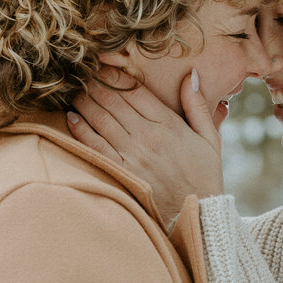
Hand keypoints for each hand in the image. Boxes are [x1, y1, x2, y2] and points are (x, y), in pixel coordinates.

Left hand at [68, 65, 223, 224]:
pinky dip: (82, 130)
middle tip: (81, 73)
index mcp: (170, 125)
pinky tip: (72, 118)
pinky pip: (97, 146)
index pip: (136, 92)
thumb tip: (189, 74)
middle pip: (115, 101)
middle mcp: (149, 137)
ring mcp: (134, 156)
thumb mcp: (211, 139)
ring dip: (85, 102)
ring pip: (102, 120)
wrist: (198, 217)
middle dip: (95, 84)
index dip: (116, 75)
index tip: (103, 65)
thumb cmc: (205, 177)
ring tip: (74, 90)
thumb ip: (198, 106)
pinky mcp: (123, 174)